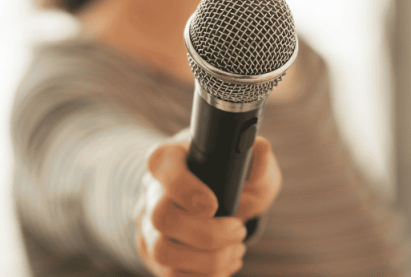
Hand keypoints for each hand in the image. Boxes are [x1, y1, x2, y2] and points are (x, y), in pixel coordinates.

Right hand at [137, 133, 281, 276]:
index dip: (185, 188)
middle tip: (238, 230)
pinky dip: (205, 276)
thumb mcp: (248, 163)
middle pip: (162, 217)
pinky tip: (226, 264)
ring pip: (162, 252)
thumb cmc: (231, 175)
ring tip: (236, 250)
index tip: (214, 204)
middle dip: (207, 233)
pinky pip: (170, 275)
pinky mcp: (156, 256)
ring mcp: (149, 227)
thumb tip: (261, 146)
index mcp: (170, 159)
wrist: (219, 198)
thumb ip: (256, 158)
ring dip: (208, 260)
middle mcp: (153, 192)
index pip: (161, 165)